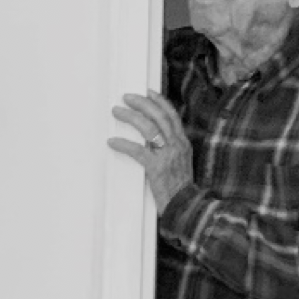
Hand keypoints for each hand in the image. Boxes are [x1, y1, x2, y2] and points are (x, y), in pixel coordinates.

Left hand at [108, 91, 192, 211]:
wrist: (185, 207)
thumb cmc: (180, 188)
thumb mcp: (181, 163)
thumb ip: (171, 148)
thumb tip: (154, 138)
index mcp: (183, 143)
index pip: (172, 115)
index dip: (159, 101)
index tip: (148, 92)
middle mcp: (177, 146)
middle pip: (159, 116)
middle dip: (142, 103)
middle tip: (127, 97)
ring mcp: (167, 156)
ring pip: (148, 128)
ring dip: (130, 117)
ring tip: (117, 111)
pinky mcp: (156, 168)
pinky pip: (137, 151)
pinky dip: (123, 144)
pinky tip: (112, 141)